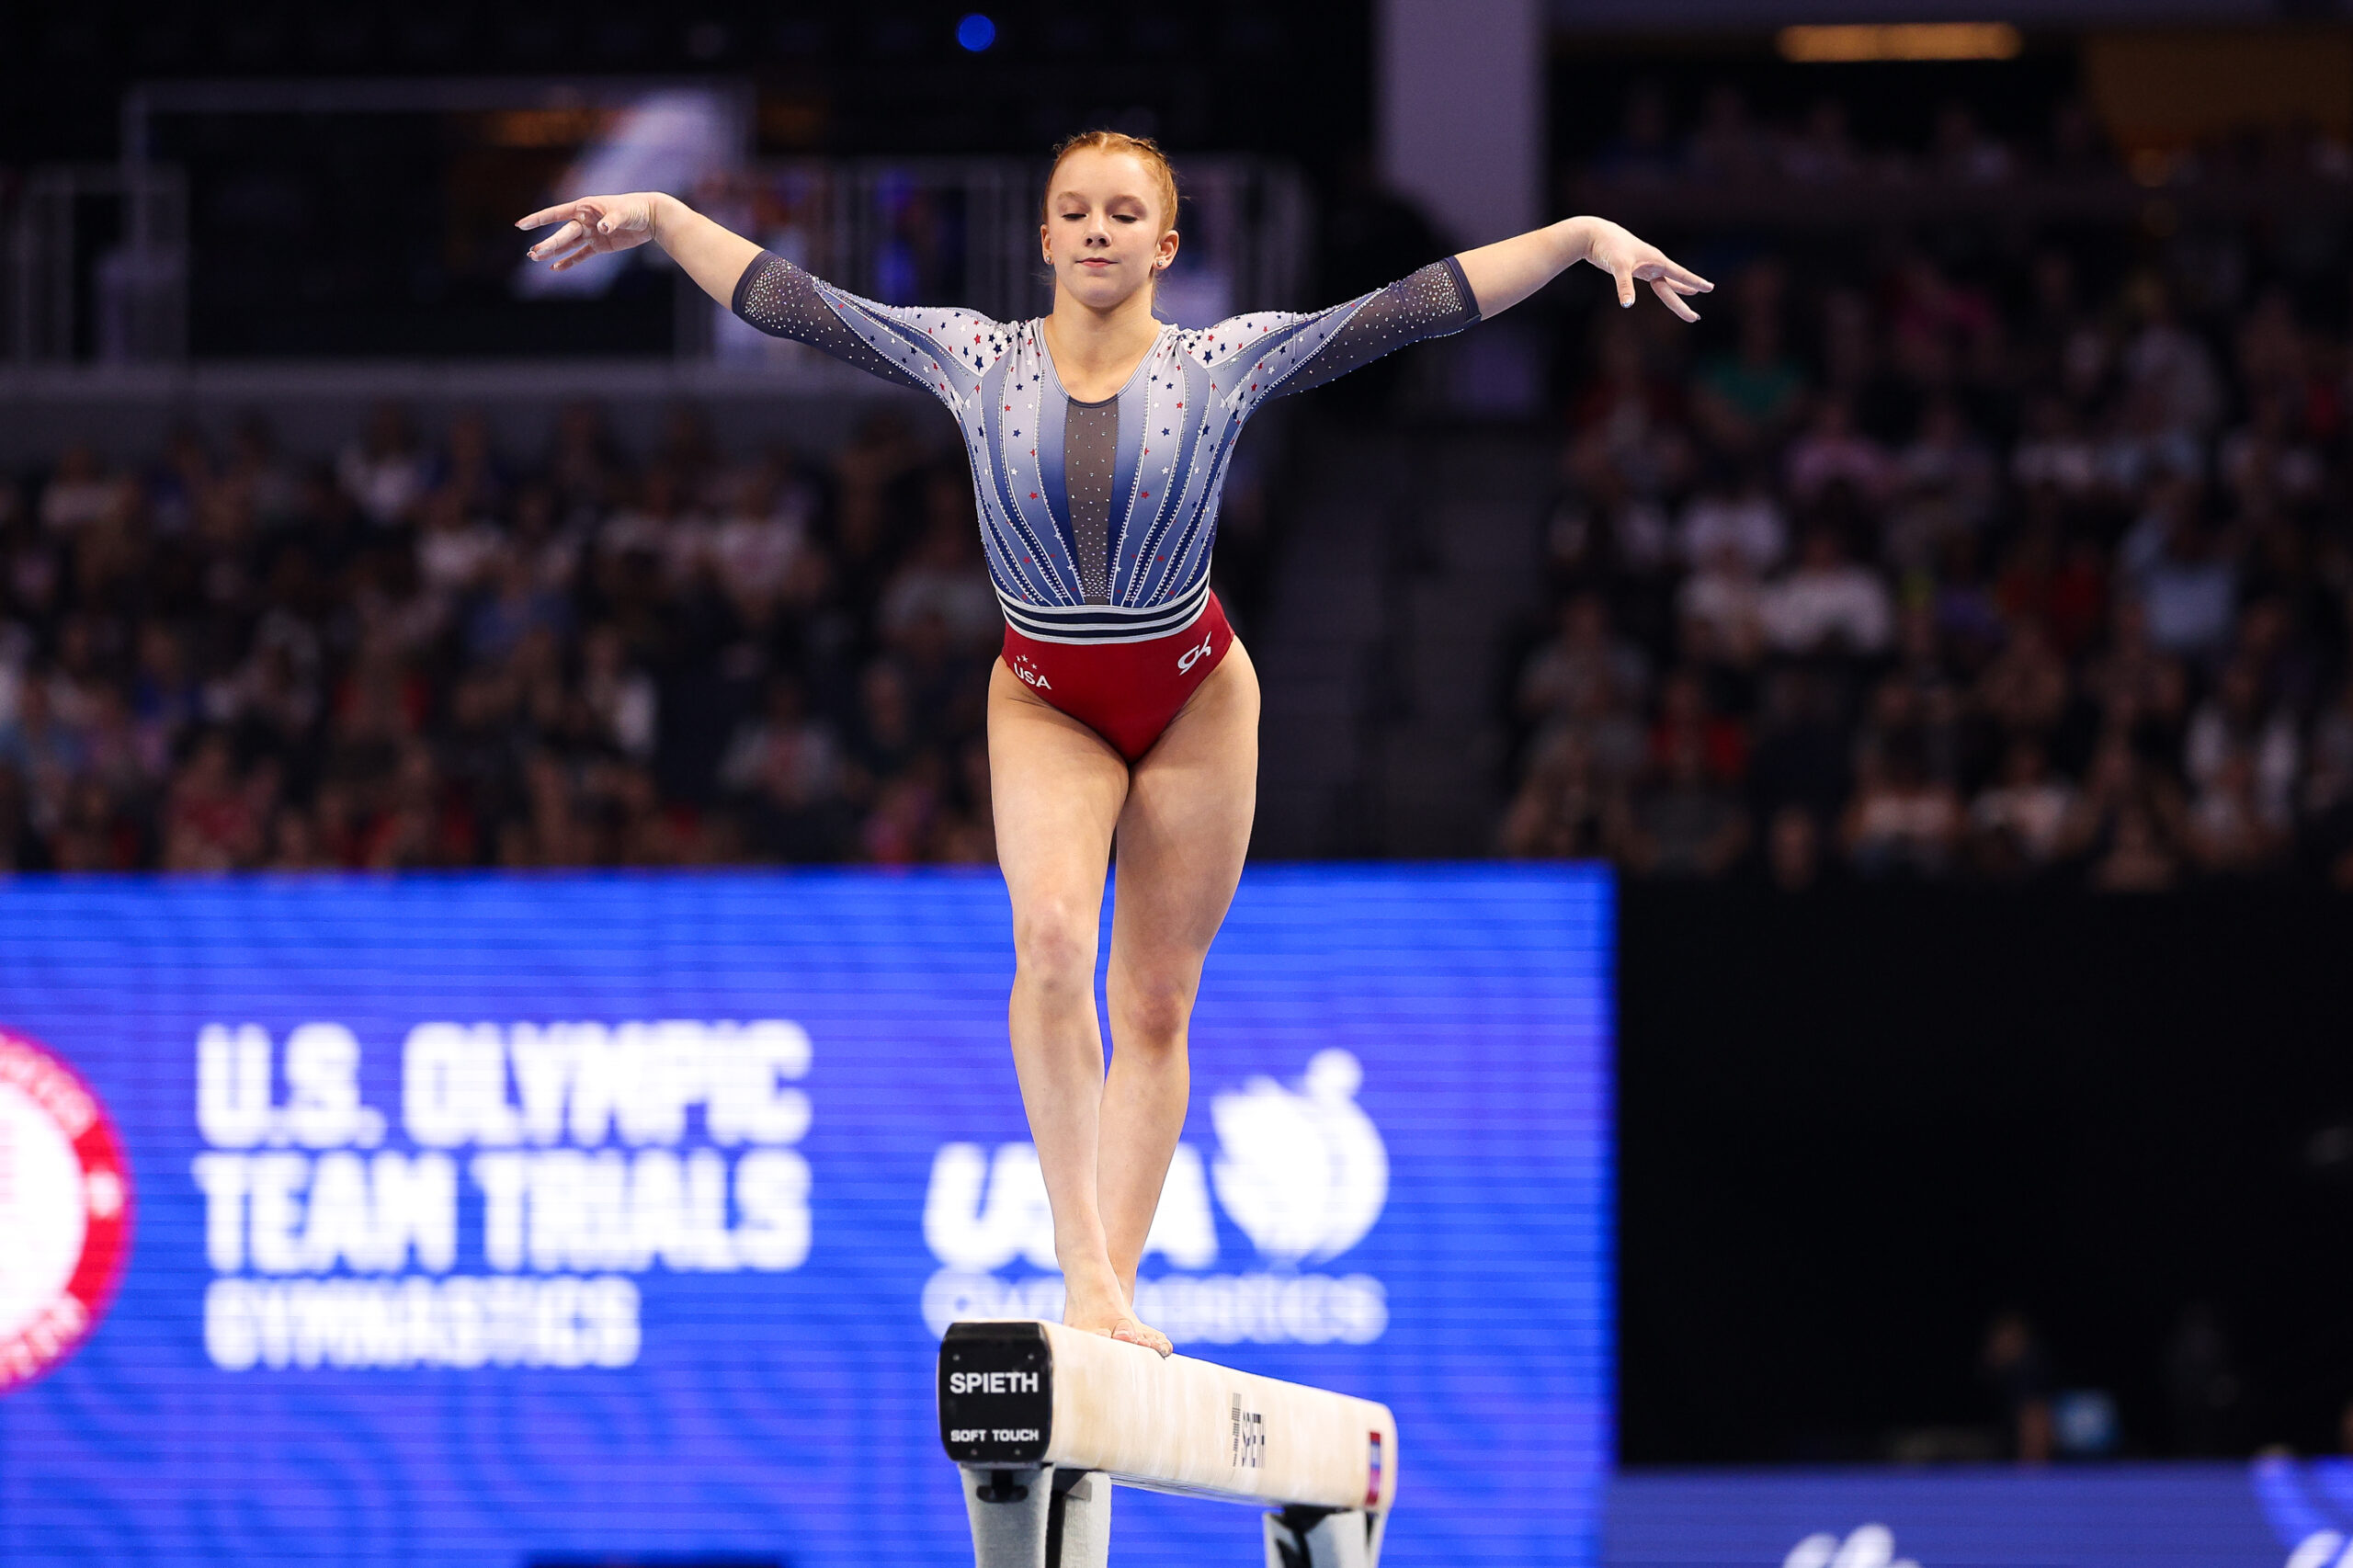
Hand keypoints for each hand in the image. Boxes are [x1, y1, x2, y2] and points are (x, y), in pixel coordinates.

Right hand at [516, 193, 664, 271]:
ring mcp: (590, 233)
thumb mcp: (623, 212)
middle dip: (547, 244)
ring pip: (567, 244)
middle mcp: (584, 220)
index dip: (538, 219)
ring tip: (535, 257)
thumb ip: (611, 220)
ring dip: (552, 252)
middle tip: (532, 253)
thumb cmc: (634, 209)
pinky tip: (555, 268)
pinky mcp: (600, 245)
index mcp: (584, 208)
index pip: (556, 214)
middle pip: (561, 233)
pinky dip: (569, 262)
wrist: (650, 216)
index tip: (521, 225)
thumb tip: (602, 228)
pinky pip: (581, 255)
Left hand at [1580, 218, 1711, 322]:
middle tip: (1695, 318)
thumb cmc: (1609, 247)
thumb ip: (1624, 285)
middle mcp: (1654, 264)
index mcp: (1656, 261)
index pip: (1680, 275)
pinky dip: (1662, 287)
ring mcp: (1646, 266)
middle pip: (1673, 287)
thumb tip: (1628, 304)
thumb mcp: (1618, 266)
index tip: (1710, 288)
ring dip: (1677, 293)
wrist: (1596, 235)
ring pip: (1665, 284)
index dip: (1694, 282)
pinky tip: (1667, 289)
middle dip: (1683, 303)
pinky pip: (1654, 281)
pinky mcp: (1636, 269)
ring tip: (1693, 296)